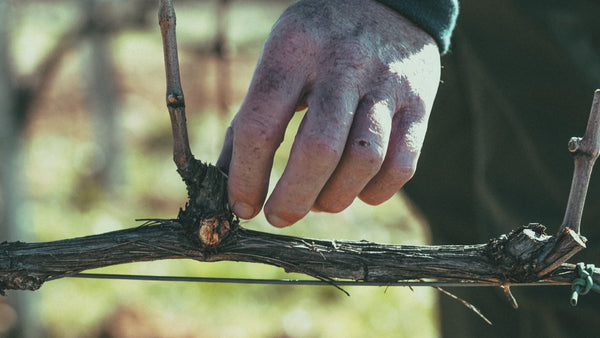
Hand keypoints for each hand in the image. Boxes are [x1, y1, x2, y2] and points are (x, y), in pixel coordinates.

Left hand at [217, 0, 440, 226]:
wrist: (386, 2)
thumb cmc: (318, 43)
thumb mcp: (278, 58)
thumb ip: (252, 116)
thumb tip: (227, 179)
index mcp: (293, 51)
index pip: (260, 124)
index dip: (246, 176)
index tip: (242, 206)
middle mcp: (342, 65)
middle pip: (318, 149)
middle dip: (293, 198)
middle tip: (278, 217)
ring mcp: (387, 84)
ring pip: (364, 160)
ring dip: (335, 198)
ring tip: (319, 201)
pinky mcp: (420, 104)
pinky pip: (402, 165)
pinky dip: (376, 191)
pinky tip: (357, 190)